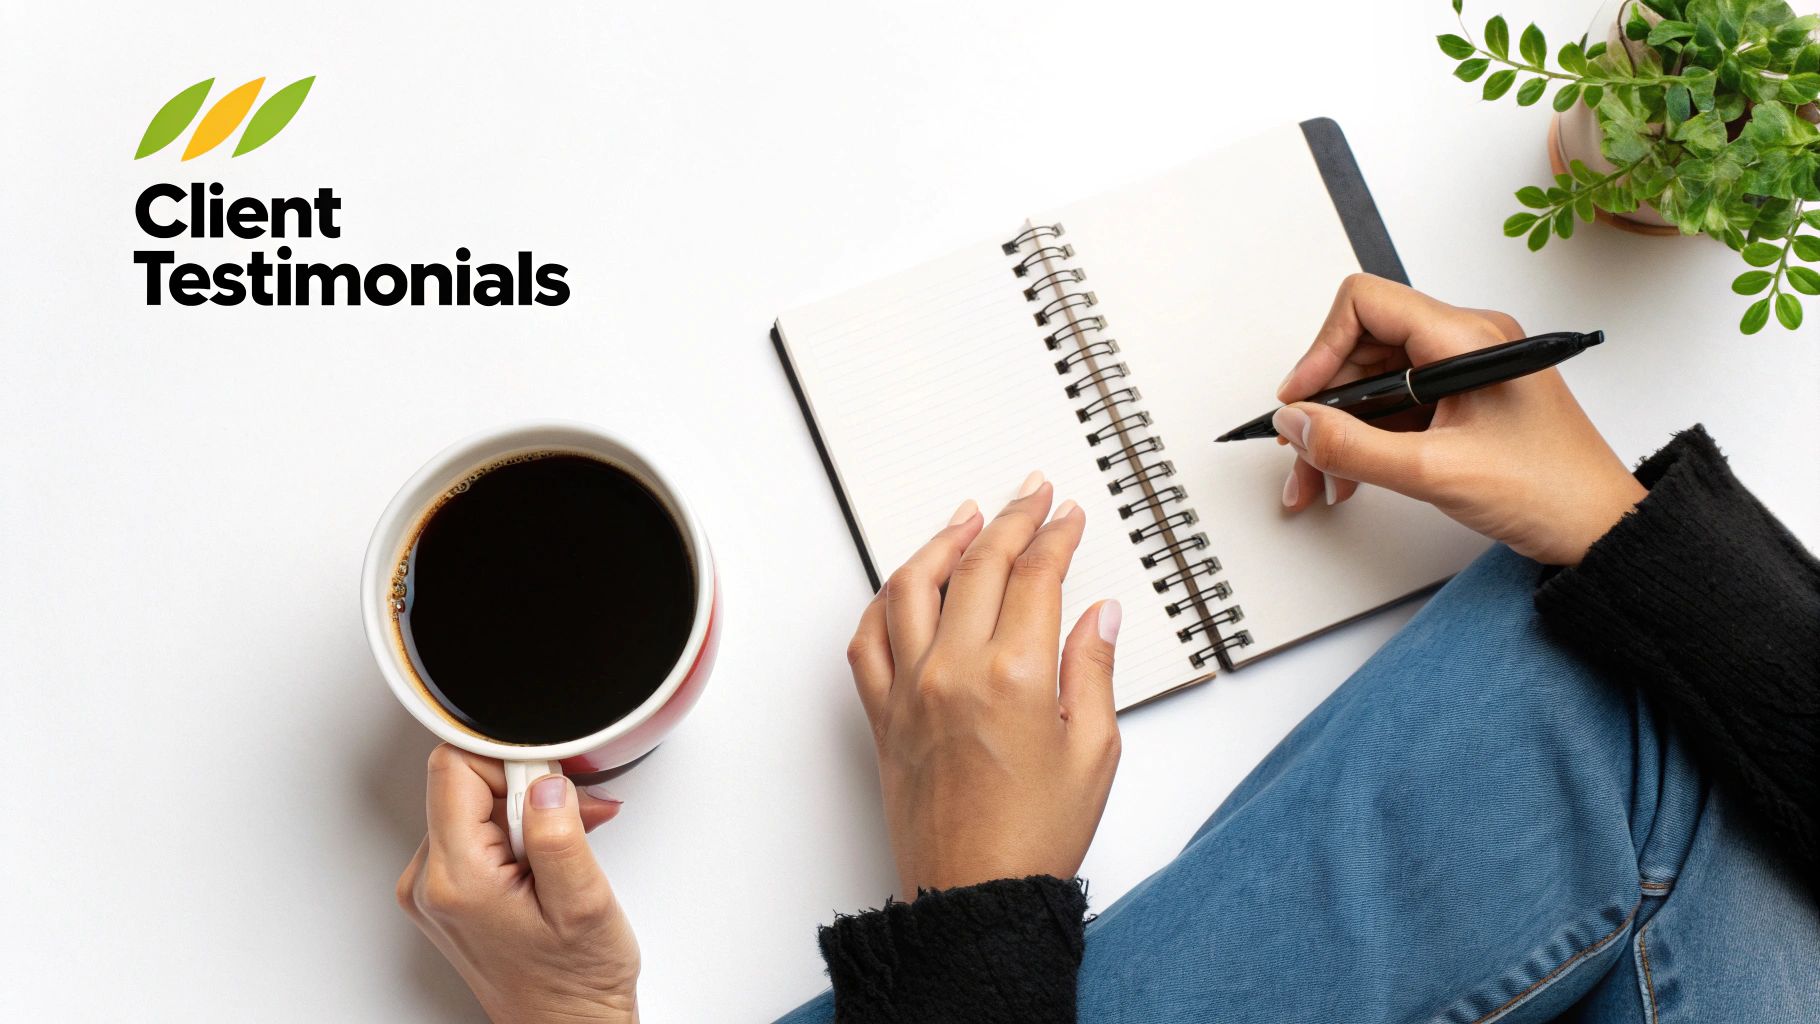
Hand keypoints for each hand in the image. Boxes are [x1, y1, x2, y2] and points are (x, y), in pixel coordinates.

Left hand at [396, 745, 638, 1023]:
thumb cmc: (574, 981)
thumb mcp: (584, 902)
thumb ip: (558, 833)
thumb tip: (545, 781)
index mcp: (457, 880)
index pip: (455, 767)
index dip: (510, 761)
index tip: (549, 782)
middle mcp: (429, 882)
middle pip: (463, 784)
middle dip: (525, 788)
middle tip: (570, 819)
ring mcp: (431, 888)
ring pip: (471, 805)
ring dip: (524, 812)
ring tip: (562, 849)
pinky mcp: (445, 892)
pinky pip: (472, 833)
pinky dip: (514, 833)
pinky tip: (544, 860)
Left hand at [847, 473, 1121, 895]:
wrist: (973, 898)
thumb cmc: (1034, 839)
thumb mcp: (1095, 753)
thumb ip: (1094, 671)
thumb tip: (1098, 615)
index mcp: (1014, 676)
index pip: (1035, 575)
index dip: (1055, 535)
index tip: (1068, 516)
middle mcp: (954, 672)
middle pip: (978, 565)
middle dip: (1010, 519)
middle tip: (1030, 495)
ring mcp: (910, 691)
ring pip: (912, 587)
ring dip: (941, 542)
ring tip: (967, 518)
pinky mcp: (882, 716)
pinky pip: (867, 641)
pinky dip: (884, 603)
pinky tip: (903, 586)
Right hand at [1273, 274, 1645, 565]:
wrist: (1600, 527)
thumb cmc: (1550, 491)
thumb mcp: (1436, 473)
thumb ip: (1354, 447)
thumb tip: (1298, 424)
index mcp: (1467, 338)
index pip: (1366, 304)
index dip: (1321, 348)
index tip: (1302, 399)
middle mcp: (1464, 343)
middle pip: (1362, 346)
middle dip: (1324, 403)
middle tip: (1302, 450)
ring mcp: (1462, 371)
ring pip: (1373, 381)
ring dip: (1340, 428)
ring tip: (1323, 477)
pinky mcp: (1461, 399)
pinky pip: (1396, 405)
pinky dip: (1367, 438)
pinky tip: (1352, 475)